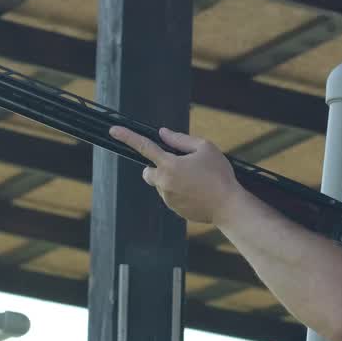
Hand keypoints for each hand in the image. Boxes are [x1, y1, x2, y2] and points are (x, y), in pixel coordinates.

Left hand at [108, 126, 244, 224]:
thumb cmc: (219, 175)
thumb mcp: (205, 148)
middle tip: (179, 166)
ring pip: (161, 184)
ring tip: (197, 181)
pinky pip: (170, 196)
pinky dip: (179, 192)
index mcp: (169, 164)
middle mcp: (164, 182)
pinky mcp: (174, 209)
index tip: (113, 130)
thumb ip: (181, 140)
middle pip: (148, 171)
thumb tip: (163, 134)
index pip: (144, 147)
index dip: (127, 137)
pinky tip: (197, 192)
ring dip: (172, 180)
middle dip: (158, 167)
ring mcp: (167, 198)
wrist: (228, 206)